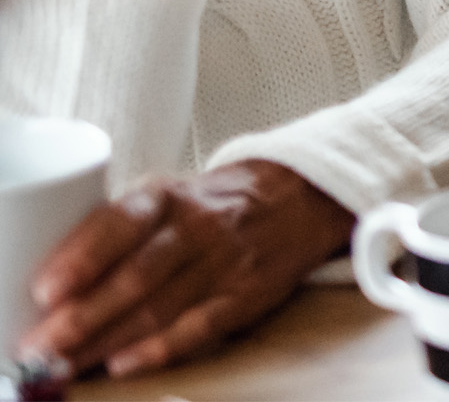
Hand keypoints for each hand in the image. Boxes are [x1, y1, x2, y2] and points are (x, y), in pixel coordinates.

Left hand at [17, 161, 352, 377]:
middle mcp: (198, 226)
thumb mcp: (166, 196)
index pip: (122, 222)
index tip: (47, 290)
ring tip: (67, 363)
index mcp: (168, 196)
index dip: (83, 257)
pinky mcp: (245, 294)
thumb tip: (50, 284)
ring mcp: (225, 262)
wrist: (294, 198)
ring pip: (160, 306)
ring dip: (108, 340)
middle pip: (137, 274)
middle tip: (43, 346)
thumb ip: (115, 229)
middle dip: (84, 316)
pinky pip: (200, 326)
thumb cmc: (209, 204)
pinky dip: (160, 348)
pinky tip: (126, 363)